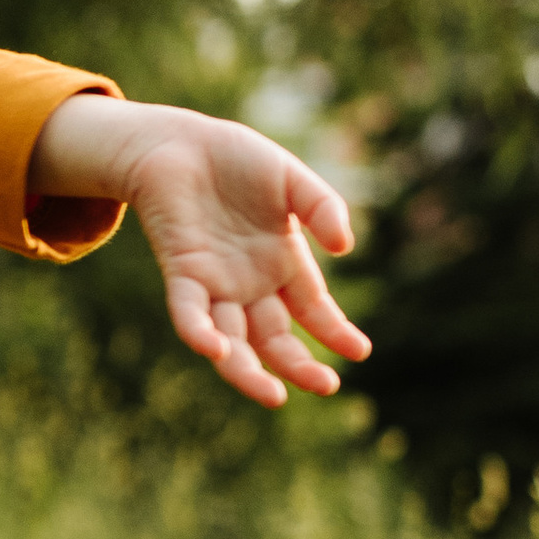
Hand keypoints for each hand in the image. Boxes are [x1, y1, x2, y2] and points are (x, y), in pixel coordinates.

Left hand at [29, 95, 369, 409]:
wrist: (179, 142)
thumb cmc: (237, 160)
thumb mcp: (292, 179)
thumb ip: (322, 207)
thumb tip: (344, 247)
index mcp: (283, 264)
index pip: (313, 311)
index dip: (335, 332)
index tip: (359, 352)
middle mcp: (250, 284)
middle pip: (274, 338)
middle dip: (299, 365)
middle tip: (326, 386)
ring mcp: (215, 282)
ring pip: (232, 340)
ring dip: (249, 370)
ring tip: (274, 396)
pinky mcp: (181, 272)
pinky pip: (189, 312)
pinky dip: (200, 333)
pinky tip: (216, 350)